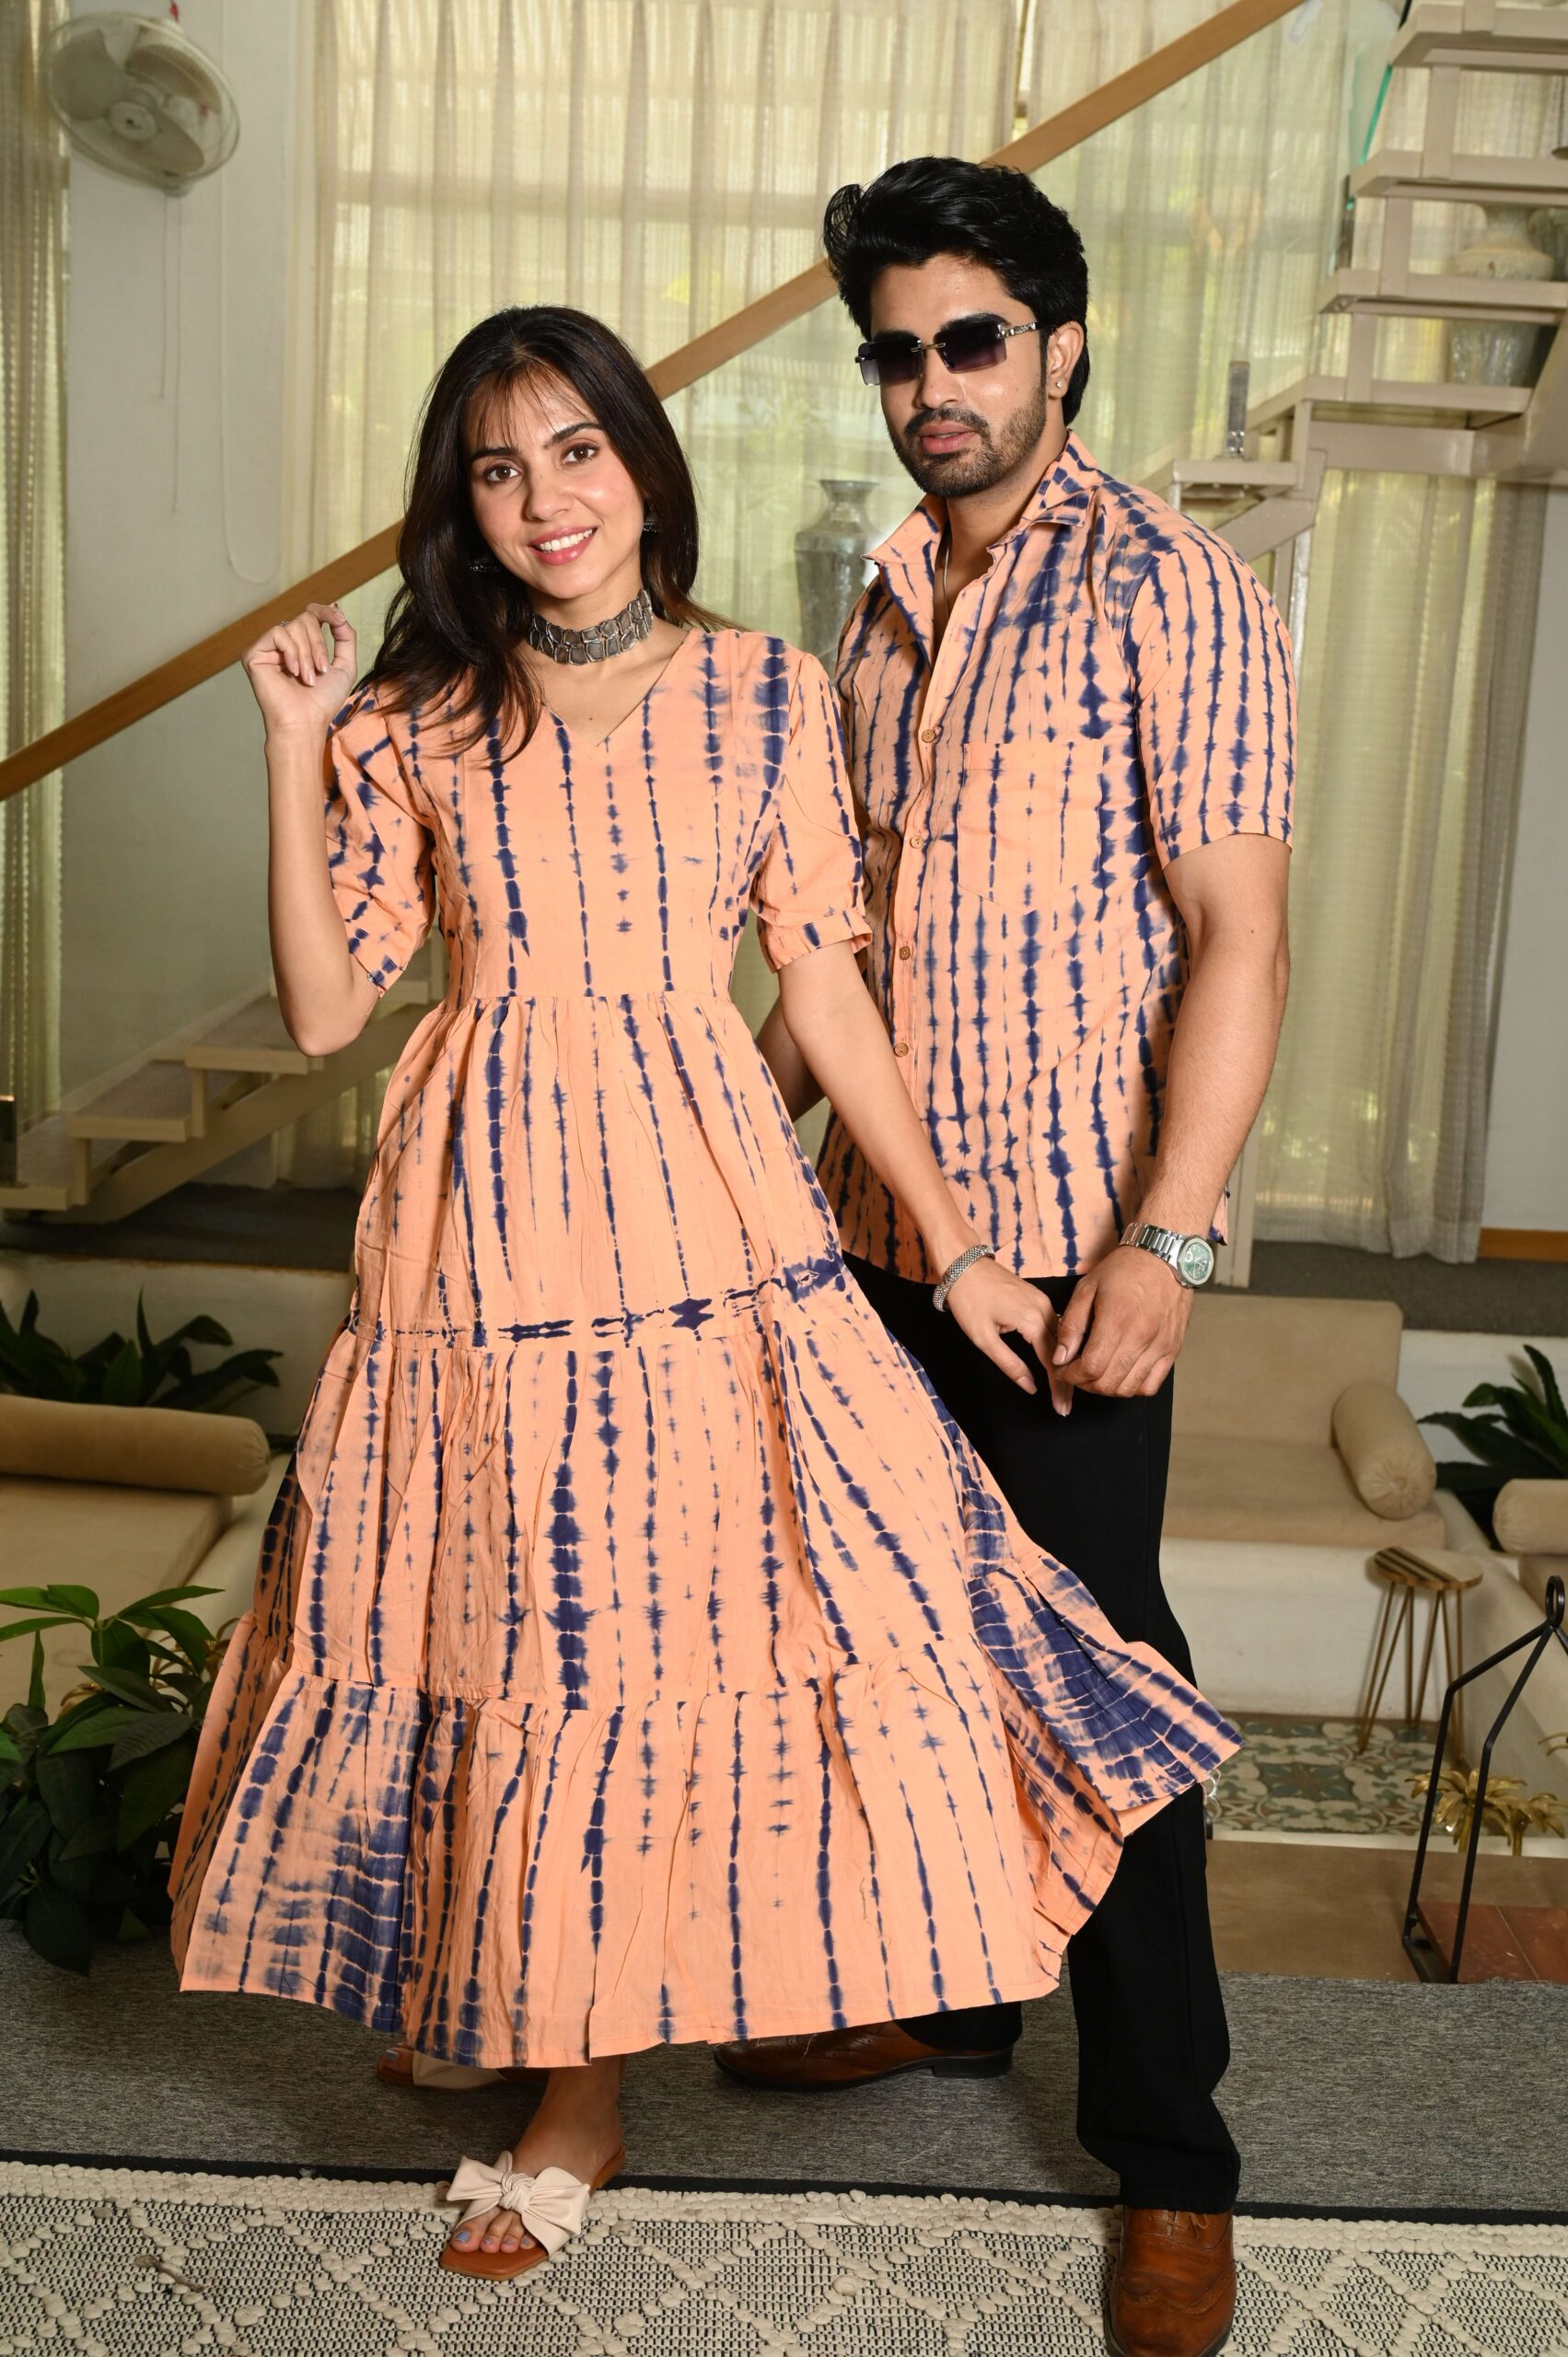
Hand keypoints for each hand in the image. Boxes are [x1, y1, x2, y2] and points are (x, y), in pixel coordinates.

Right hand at [242, 602, 356, 740]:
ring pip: (293, 626)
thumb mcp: (344, 666)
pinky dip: (291, 652)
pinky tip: (291, 672)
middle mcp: (283, 644)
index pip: (311, 614)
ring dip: (307, 654)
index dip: (326, 612)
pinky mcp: (254, 653)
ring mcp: (267, 648)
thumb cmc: (323, 701)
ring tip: (307, 678)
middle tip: (322, 671)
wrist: (305, 722)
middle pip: (305, 619)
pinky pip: (277, 634)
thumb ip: (345, 637)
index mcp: (302, 646)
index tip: (339, 620)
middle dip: (319, 645)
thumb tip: (337, 608)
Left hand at [944, 1258, 1073, 1413]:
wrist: (963, 1264)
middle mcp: (1044, 1309)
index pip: (1053, 1362)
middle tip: (1066, 1407)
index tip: (1061, 1408)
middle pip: (1062, 1352)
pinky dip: (1059, 1347)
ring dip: (1063, 1364)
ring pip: (1061, 1340)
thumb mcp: (984, 1339)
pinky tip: (1059, 1361)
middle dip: (1065, 1380)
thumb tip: (1030, 1387)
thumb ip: (1009, 1364)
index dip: (1057, 1387)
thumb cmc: (968, 1299)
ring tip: (1064, 1390)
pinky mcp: (1038, 1298)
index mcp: (1032, 1320)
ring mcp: (1043, 1301)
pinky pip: (1055, 1327)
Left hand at [1052, 1246, 1192, 1397]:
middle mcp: (1141, 1338)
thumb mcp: (1087, 1289)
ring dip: (1107, 1388)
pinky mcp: (1172, 1349)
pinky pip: (1152, 1385)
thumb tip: (1061, 1357)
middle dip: (1085, 1384)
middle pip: (1108, 1384)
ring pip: (1129, 1389)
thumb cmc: (1124, 1269)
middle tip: (1076, 1373)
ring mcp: (1160, 1346)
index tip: (1063, 1370)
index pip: (1090, 1368)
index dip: (1071, 1376)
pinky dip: (1133, 1387)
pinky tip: (1122, 1373)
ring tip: (1097, 1374)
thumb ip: (1071, 1325)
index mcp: (1117, 1321)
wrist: (1164, 1256)